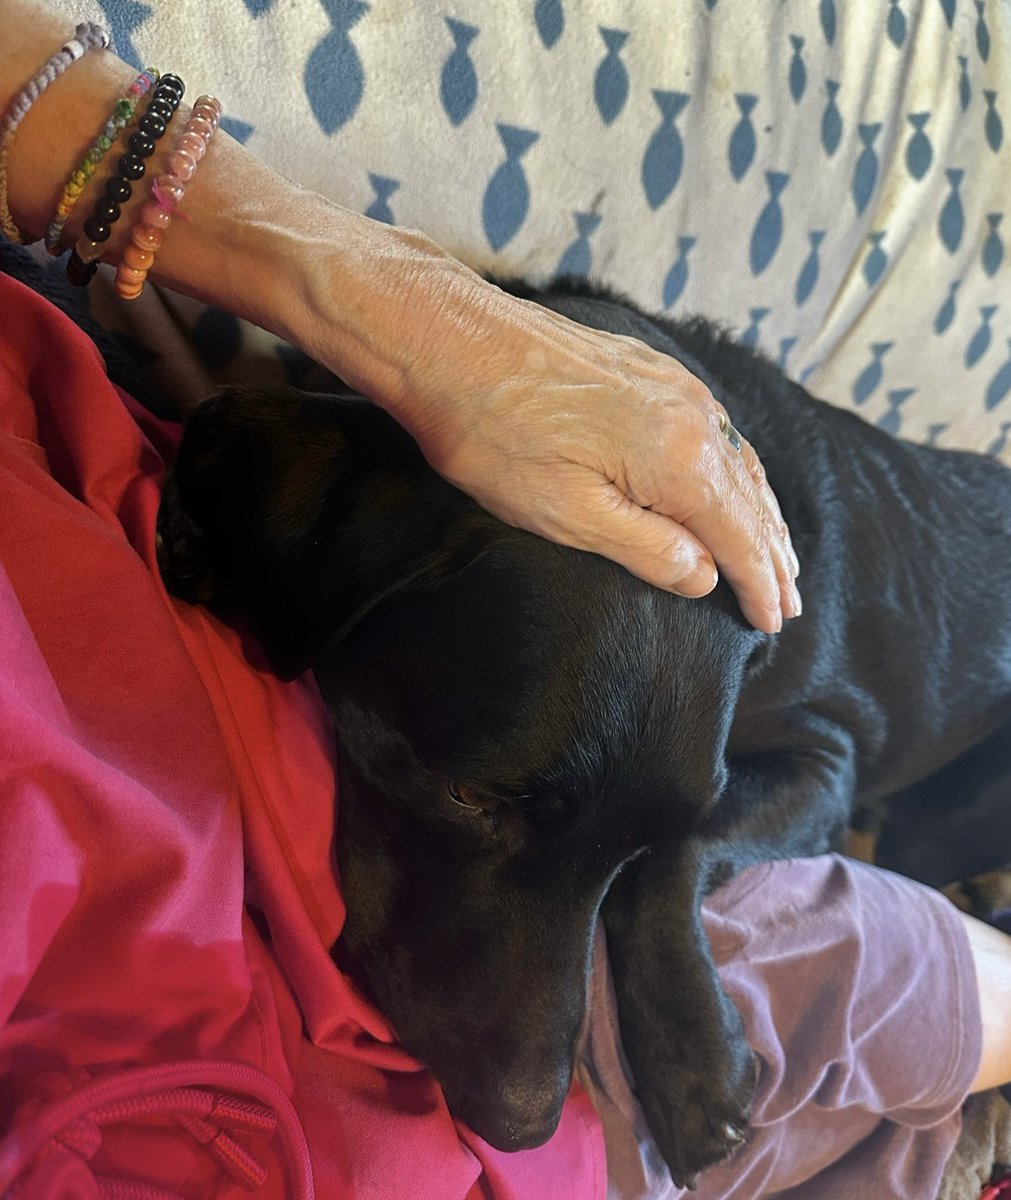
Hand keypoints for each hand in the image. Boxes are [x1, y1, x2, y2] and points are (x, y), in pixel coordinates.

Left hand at [361, 250, 799, 634]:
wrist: (452, 342)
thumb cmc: (498, 436)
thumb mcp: (568, 514)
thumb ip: (647, 549)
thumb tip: (704, 576)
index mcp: (681, 461)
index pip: (739, 538)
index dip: (758, 585)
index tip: (772, 622)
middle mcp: (696, 417)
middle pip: (750, 502)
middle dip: (773, 557)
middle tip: (790, 602)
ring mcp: (677, 387)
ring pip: (740, 463)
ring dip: (761, 515)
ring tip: (780, 554)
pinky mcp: (652, 370)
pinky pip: (719, 430)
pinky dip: (738, 471)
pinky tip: (735, 483)